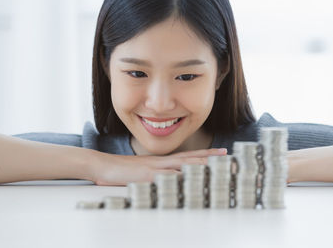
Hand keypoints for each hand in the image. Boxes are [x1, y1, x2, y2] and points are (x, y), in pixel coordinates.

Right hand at [86, 148, 227, 185]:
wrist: (103, 165)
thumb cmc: (122, 170)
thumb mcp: (143, 172)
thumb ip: (157, 174)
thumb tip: (171, 179)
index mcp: (162, 161)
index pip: (189, 156)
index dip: (206, 154)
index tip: (222, 153)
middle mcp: (162, 162)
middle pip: (191, 158)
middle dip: (211, 158)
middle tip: (229, 158)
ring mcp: (156, 168)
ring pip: (183, 164)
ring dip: (201, 164)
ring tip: (218, 165)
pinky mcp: (147, 175)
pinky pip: (167, 176)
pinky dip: (180, 176)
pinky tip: (191, 177)